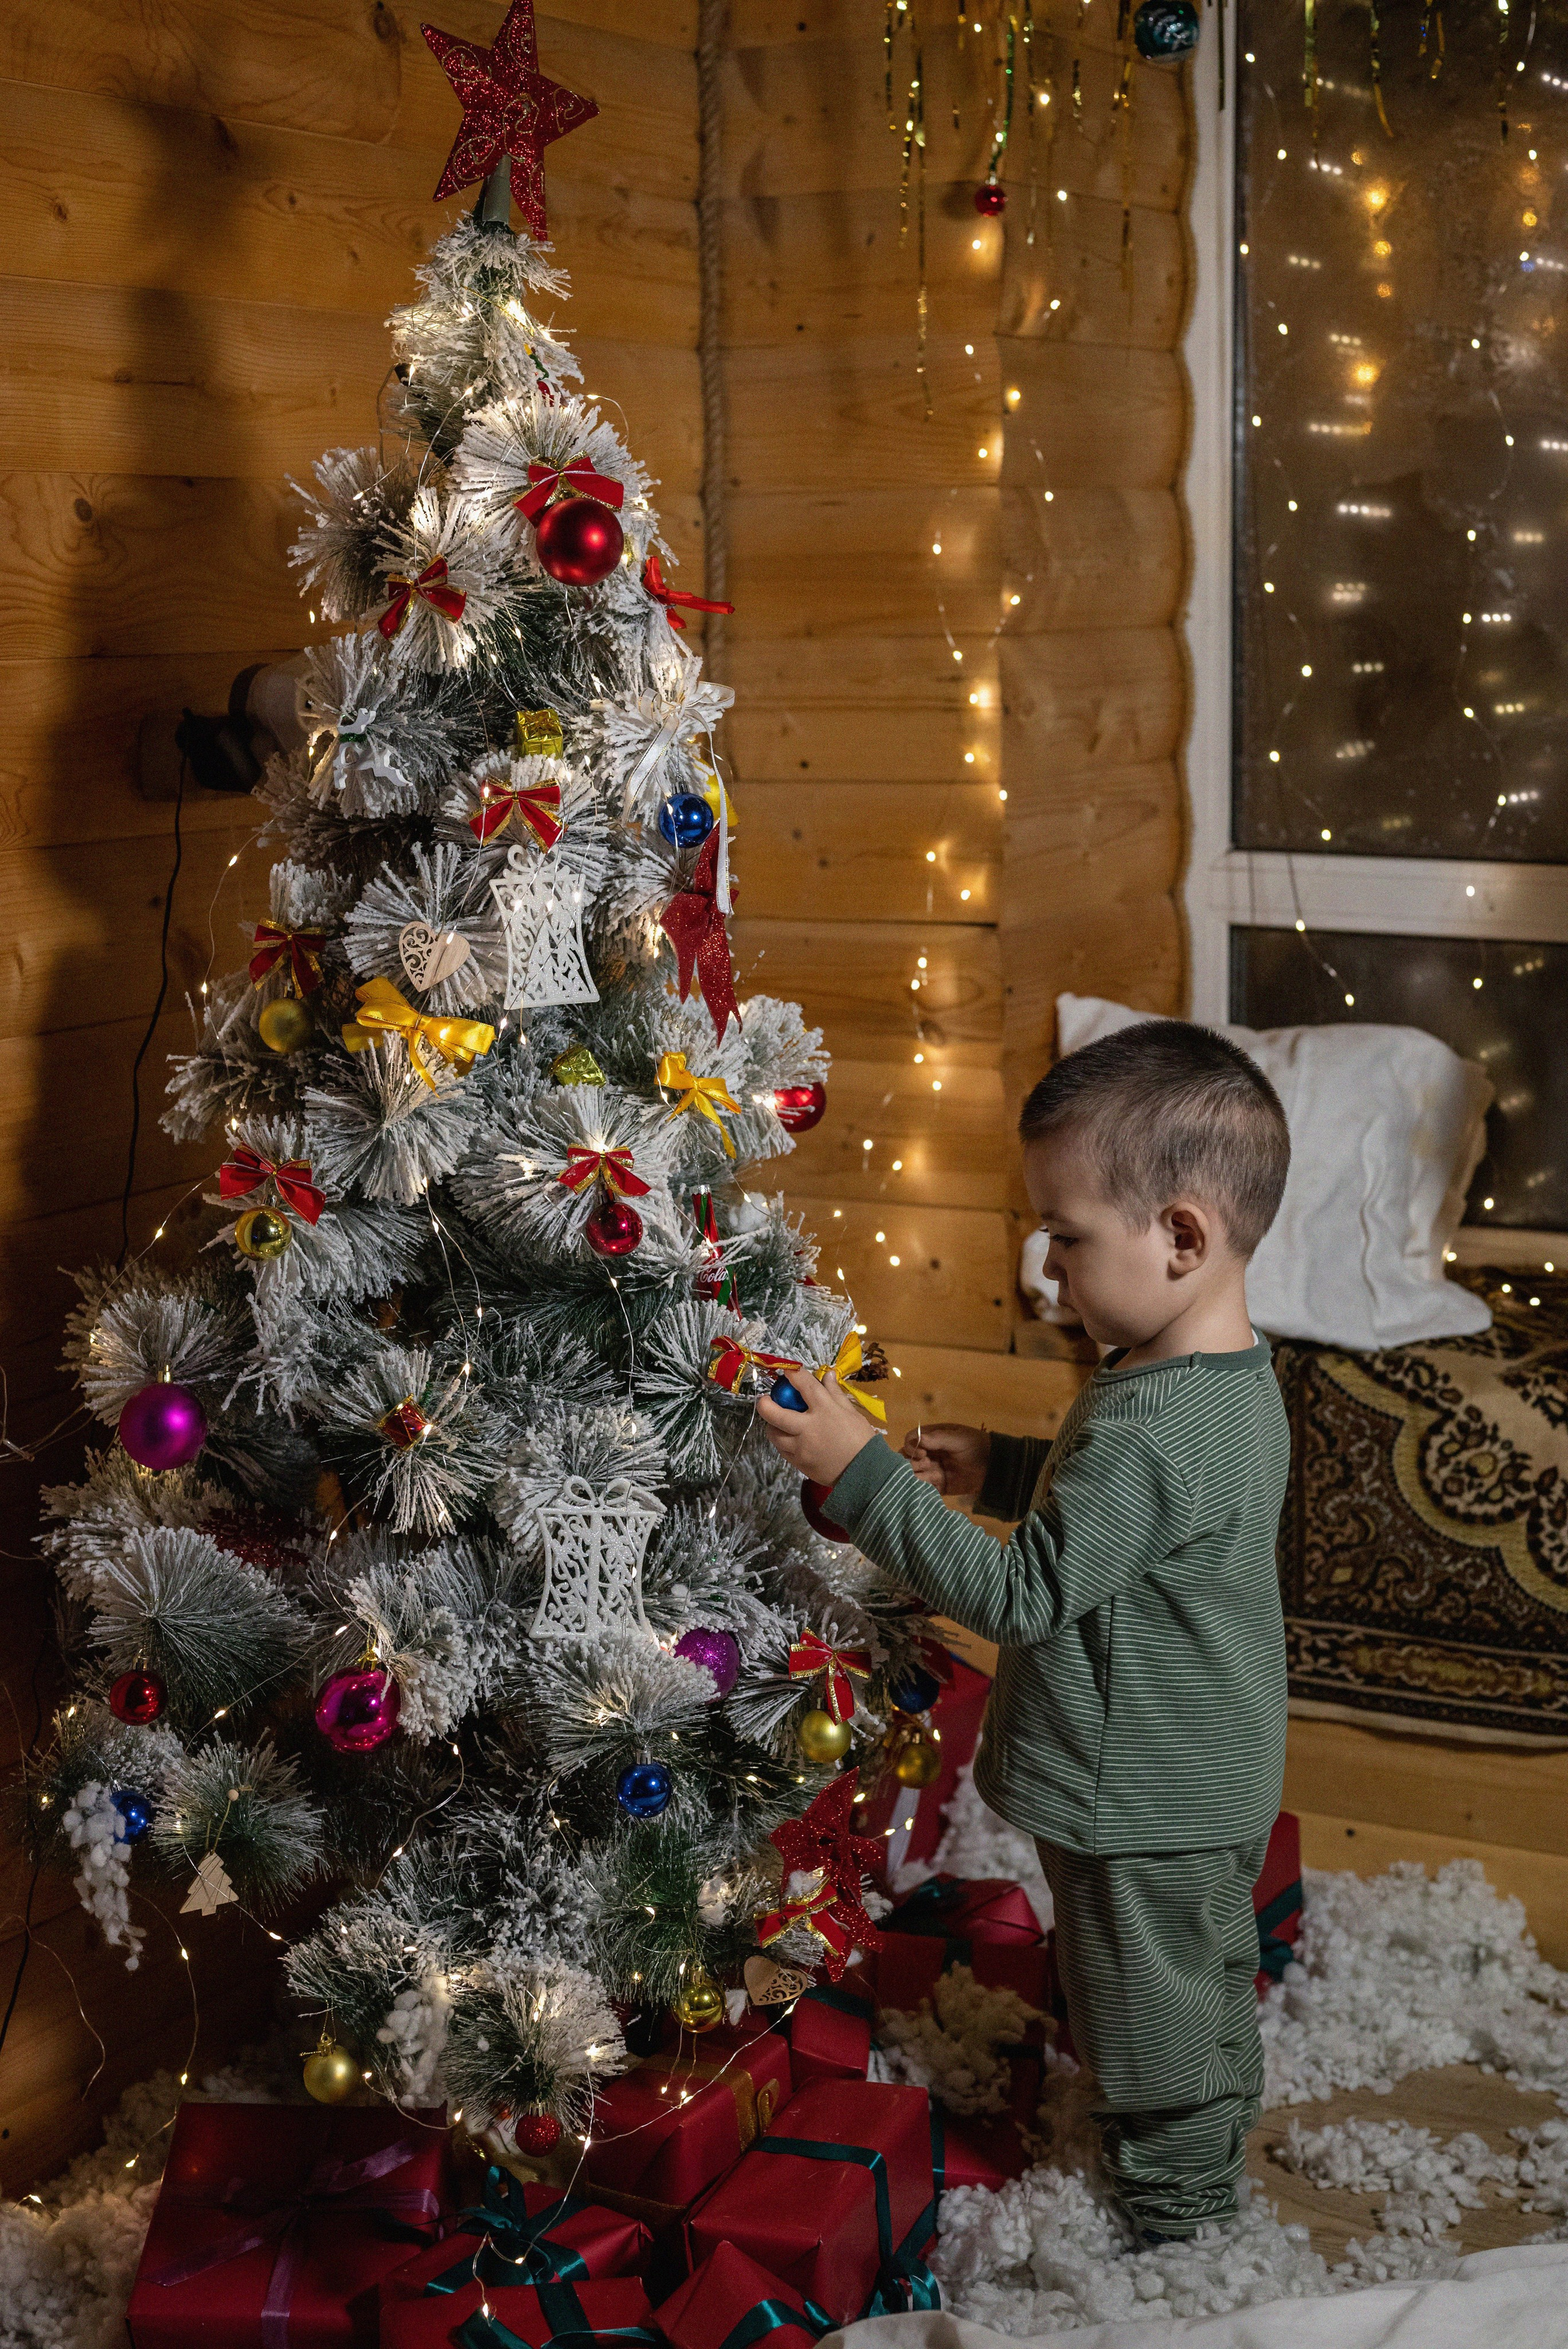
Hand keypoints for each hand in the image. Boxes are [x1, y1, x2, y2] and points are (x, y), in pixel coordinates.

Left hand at [756, 1369, 880, 1487]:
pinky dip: (782, 1442)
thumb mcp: (851, 1412)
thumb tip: (827, 1374)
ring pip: (774, 1435)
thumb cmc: (860, 1439)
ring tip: (778, 1422)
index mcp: (825, 1411)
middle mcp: (808, 1428)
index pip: (805, 1387)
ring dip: (772, 1426)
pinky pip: (783, 1450)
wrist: (865, 1472)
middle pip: (776, 1414)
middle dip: (765, 1405)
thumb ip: (835, 1393)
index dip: (793, 1375)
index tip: (787, 1369)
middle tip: (765, 1401)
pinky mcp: (799, 1463)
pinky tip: (789, 1438)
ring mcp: (801, 1448)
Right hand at [901, 1422, 989, 1496]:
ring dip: (916, 1475)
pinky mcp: (937, 1485)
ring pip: (912, 1473)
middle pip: (906, 1458)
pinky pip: (923, 1487)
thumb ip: (938, 1438)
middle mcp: (927, 1454)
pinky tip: (932, 1486)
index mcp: (931, 1438)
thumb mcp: (958, 1438)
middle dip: (911, 1462)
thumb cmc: (975, 1446)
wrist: (993, 1466)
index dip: (911, 1447)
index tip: (923, 1453)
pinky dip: (922, 1488)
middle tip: (928, 1464)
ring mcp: (931, 1470)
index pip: (910, 1440)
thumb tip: (918, 1439)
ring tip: (932, 1475)